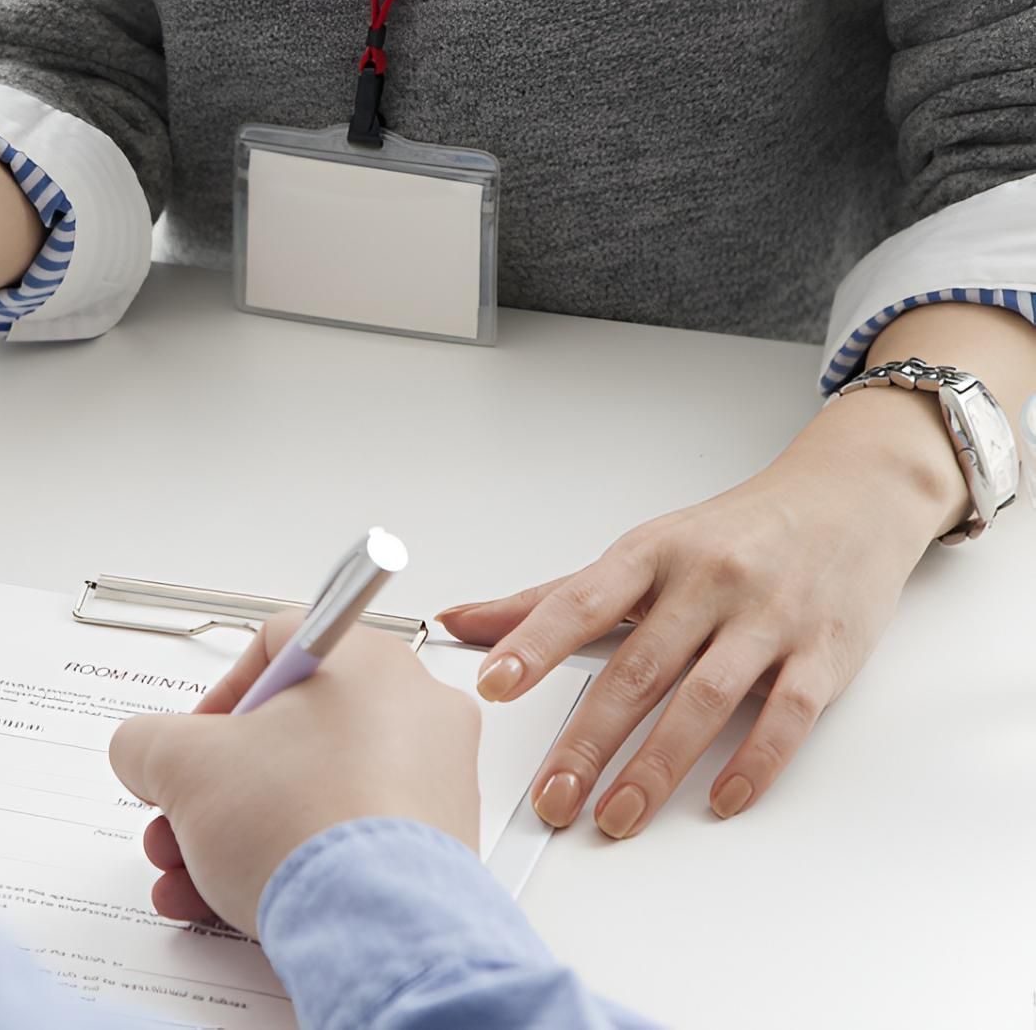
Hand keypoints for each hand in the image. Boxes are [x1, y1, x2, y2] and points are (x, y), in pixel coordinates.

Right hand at [107, 614, 480, 935]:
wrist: (378, 928)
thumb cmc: (305, 829)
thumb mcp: (180, 766)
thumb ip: (144, 741)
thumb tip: (145, 753)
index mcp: (365, 659)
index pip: (276, 646)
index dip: (218, 696)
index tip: (193, 742)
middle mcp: (414, 708)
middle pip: (288, 732)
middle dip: (216, 785)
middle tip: (182, 818)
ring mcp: (434, 778)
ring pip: (312, 790)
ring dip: (238, 831)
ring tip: (191, 874)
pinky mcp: (437, 843)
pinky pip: (348, 837)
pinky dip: (292, 860)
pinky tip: (234, 899)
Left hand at [437, 387, 964, 839]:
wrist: (850, 497)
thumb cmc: (733, 533)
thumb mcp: (641, 552)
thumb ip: (553, 599)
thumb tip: (462, 622)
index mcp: (653, 554)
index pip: (581, 602)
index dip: (534, 644)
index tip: (494, 684)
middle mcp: (709, 582)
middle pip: (638, 668)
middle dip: (588, 740)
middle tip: (552, 795)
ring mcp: (769, 618)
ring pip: (705, 699)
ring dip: (656, 766)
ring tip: (616, 815)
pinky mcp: (824, 653)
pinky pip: (788, 714)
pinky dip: (754, 761)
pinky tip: (720, 799)